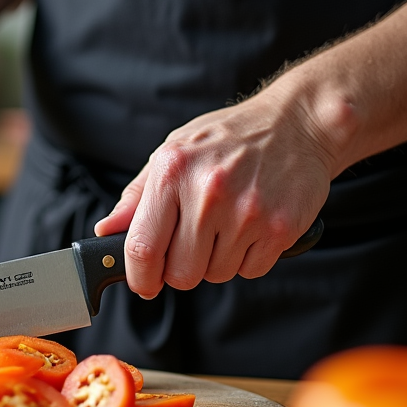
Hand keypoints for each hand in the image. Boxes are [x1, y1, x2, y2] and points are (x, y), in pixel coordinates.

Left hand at [95, 87, 335, 298]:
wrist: (298, 123)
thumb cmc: (229, 139)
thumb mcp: (173, 153)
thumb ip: (137, 197)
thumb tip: (108, 231)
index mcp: (173, 172)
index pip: (142, 247)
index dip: (139, 277)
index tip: (143, 283)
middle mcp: (208, 192)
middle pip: (180, 273)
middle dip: (181, 270)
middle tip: (193, 245)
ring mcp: (247, 212)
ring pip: (216, 274)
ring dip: (216, 262)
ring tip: (227, 225)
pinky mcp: (280, 228)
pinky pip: (250, 270)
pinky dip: (248, 259)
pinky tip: (251, 228)